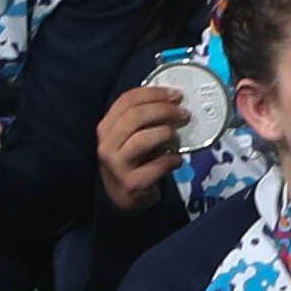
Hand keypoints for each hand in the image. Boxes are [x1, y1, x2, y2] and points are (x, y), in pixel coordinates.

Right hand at [96, 84, 187, 211]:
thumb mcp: (131, 136)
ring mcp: (117, 166)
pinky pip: (157, 166)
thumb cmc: (133, 160)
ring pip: (143, 139)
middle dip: (164, 110)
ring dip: (166, 134)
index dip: (153, 93)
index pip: (126, 101)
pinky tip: (177, 160)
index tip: (176, 94)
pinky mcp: (132, 184)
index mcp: (106, 127)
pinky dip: (172, 160)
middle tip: (184, 114)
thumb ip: (144, 119)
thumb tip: (173, 99)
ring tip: (177, 138)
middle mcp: (107, 145)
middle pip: (134, 117)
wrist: (123, 197)